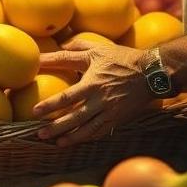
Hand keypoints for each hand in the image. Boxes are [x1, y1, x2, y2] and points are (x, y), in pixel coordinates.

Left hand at [33, 38, 152, 146]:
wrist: (152, 74)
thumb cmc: (123, 59)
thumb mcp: (99, 49)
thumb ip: (78, 46)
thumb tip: (60, 44)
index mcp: (92, 83)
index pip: (66, 96)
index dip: (50, 104)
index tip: (34, 110)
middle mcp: (99, 100)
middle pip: (73, 117)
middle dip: (55, 126)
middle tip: (39, 132)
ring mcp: (109, 112)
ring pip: (86, 129)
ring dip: (68, 136)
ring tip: (53, 141)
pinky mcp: (117, 119)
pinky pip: (99, 132)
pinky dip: (86, 138)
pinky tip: (74, 141)